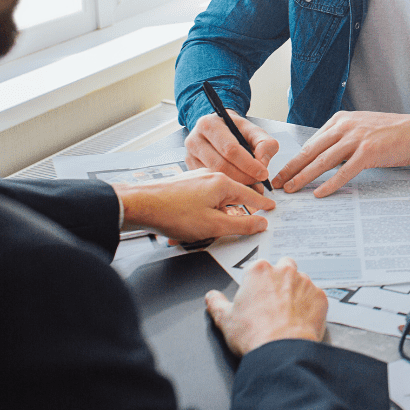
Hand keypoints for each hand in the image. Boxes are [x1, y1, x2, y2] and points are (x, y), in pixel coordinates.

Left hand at [114, 169, 274, 241]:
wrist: (139, 205)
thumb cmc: (173, 213)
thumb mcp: (214, 226)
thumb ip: (241, 226)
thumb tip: (261, 223)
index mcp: (222, 183)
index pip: (251, 194)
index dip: (262, 204)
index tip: (271, 208)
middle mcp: (211, 177)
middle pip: (233, 197)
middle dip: (236, 214)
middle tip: (243, 226)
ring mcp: (196, 180)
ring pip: (216, 200)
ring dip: (215, 217)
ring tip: (206, 233)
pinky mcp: (183, 187)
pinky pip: (202, 201)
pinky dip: (202, 214)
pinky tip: (192, 227)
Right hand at [185, 110, 278, 188]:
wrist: (220, 129)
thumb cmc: (237, 130)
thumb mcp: (254, 131)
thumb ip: (265, 143)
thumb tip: (262, 163)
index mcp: (210, 124)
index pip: (230, 149)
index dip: (249, 164)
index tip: (263, 174)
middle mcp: (195, 139)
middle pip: (220, 165)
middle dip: (243, 177)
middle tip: (258, 183)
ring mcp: (190, 155)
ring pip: (214, 176)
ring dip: (235, 184)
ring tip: (251, 186)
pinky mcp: (190, 167)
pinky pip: (208, 182)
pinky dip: (225, 187)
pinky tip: (237, 186)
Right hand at [204, 257, 326, 355]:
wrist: (281, 351)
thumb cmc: (254, 335)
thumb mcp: (225, 320)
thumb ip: (216, 303)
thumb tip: (212, 297)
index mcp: (259, 271)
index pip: (258, 267)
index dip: (257, 283)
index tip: (256, 295)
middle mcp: (284, 271)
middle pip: (283, 266)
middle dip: (280, 280)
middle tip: (273, 301)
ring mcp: (305, 282)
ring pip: (301, 281)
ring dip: (296, 292)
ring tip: (287, 314)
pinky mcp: (320, 297)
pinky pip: (315, 297)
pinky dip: (310, 306)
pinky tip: (300, 320)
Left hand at [271, 111, 409, 196]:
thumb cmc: (393, 133)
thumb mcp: (362, 128)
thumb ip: (342, 140)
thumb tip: (323, 160)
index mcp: (341, 120)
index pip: (311, 142)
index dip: (294, 159)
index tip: (282, 172)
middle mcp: (345, 126)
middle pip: (311, 151)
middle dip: (291, 169)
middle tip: (276, 183)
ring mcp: (356, 138)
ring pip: (322, 161)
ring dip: (303, 177)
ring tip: (291, 189)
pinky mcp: (368, 152)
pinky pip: (343, 171)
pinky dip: (330, 184)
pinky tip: (319, 193)